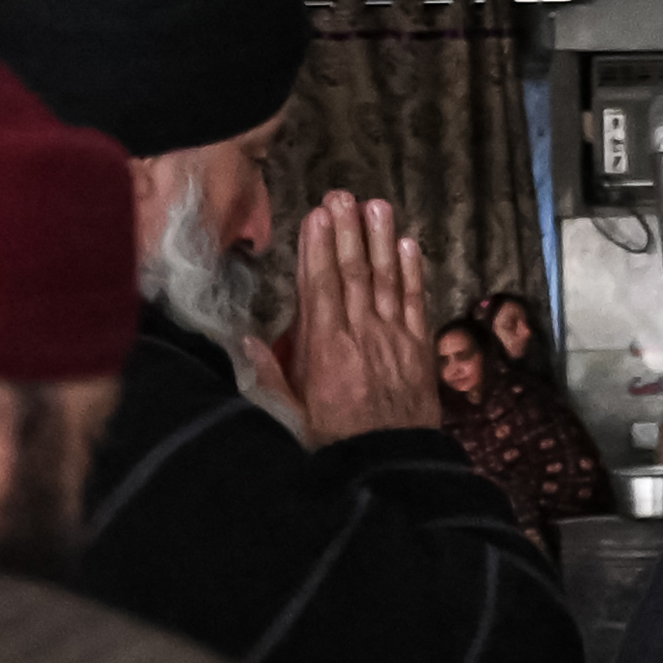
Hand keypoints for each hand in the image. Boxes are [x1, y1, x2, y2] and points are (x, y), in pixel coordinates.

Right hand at [285, 193, 442, 442]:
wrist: (389, 467)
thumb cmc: (334, 442)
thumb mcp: (288, 413)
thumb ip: (267, 374)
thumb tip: (244, 339)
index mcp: (324, 348)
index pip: (320, 284)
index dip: (319, 246)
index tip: (318, 215)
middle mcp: (360, 336)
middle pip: (353, 272)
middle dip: (348, 231)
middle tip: (344, 195)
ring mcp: (393, 340)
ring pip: (387, 280)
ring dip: (382, 240)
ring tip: (378, 206)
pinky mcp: (419, 350)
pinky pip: (416, 303)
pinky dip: (414, 273)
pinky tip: (410, 247)